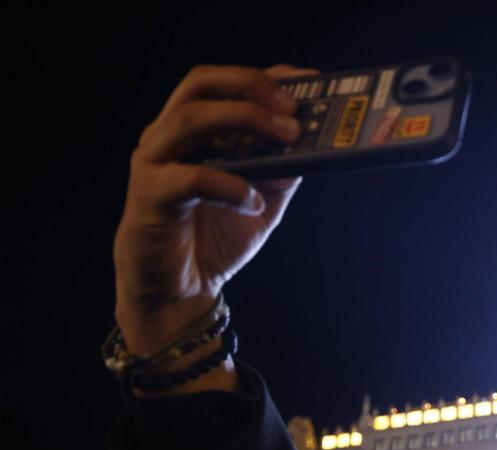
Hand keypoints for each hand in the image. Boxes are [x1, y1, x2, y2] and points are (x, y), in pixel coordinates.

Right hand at [113, 64, 317, 391]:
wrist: (180, 292)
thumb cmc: (213, 239)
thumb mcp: (262, 200)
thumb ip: (281, 171)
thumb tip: (314, 143)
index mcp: (193, 131)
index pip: (224, 84)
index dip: (266, 77)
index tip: (309, 81)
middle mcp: (168, 137)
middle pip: (200, 84)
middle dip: (250, 87)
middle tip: (293, 109)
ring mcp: (153, 163)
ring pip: (190, 119)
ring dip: (244, 122)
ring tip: (286, 140)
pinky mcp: (149, 196)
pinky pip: (190, 178)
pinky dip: (230, 185)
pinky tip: (253, 203)